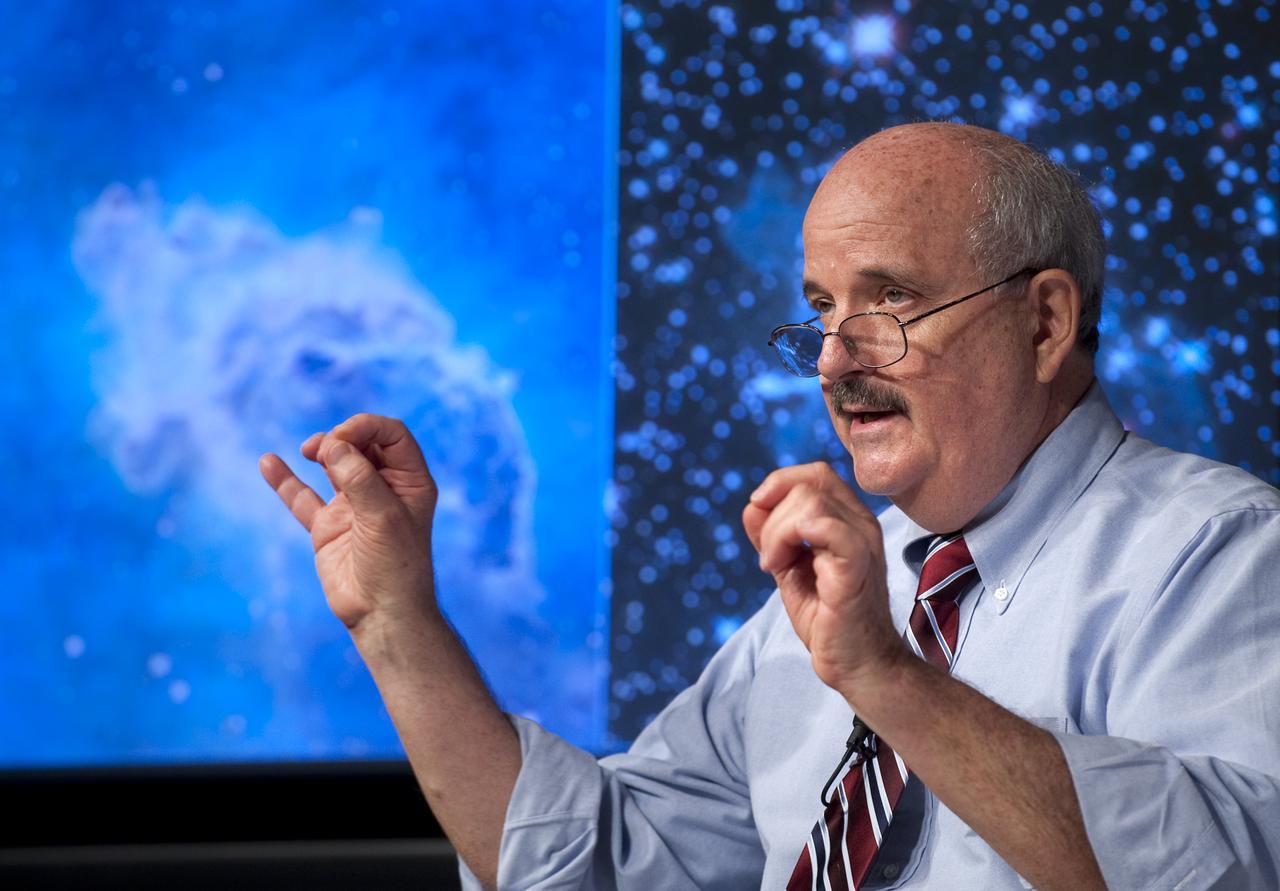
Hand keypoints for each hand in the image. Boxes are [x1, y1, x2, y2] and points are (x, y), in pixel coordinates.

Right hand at [259, 414, 437, 631]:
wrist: (381, 614)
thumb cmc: (395, 565)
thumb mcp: (383, 516)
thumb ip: (359, 478)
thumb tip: (334, 443)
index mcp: (410, 481)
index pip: (392, 435)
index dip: (368, 426)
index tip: (344, 434)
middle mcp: (384, 488)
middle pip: (362, 444)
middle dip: (343, 436)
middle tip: (326, 448)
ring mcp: (354, 506)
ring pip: (333, 464)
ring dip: (321, 449)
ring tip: (310, 450)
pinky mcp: (328, 526)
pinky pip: (302, 498)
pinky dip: (286, 481)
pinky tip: (268, 462)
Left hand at [742, 462, 903, 694]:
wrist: (856, 664)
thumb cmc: (827, 618)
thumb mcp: (790, 567)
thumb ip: (772, 534)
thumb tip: (753, 504)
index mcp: (848, 519)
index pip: (815, 474)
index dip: (779, 483)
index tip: (757, 513)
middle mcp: (860, 523)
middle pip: (808, 484)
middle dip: (772, 517)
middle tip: (768, 559)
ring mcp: (863, 542)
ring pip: (810, 502)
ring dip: (776, 533)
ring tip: (773, 567)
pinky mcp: (857, 566)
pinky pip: (828, 528)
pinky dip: (793, 536)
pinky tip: (783, 565)